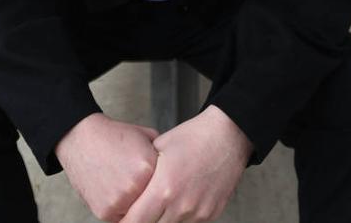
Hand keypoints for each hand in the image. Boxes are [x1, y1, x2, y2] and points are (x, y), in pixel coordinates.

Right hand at [56, 113, 159, 221]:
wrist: (81, 138)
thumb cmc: (115, 136)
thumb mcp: (146, 136)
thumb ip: (164, 154)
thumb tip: (179, 167)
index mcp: (147, 167)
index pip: (168, 187)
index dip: (167, 185)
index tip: (168, 186)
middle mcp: (134, 186)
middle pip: (155, 203)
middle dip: (154, 198)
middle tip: (149, 191)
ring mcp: (119, 201)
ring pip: (139, 214)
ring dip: (138, 205)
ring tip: (130, 188)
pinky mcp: (105, 211)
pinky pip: (122, 217)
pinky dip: (122, 208)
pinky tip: (117, 191)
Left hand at [120, 105, 252, 222]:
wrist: (228, 135)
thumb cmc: (192, 138)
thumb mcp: (157, 149)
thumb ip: (141, 175)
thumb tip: (126, 191)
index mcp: (164, 189)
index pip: (134, 222)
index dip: (125, 221)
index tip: (122, 216)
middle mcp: (181, 206)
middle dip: (143, 220)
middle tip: (140, 210)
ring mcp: (198, 212)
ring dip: (161, 219)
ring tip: (160, 202)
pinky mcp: (210, 214)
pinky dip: (179, 216)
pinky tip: (178, 200)